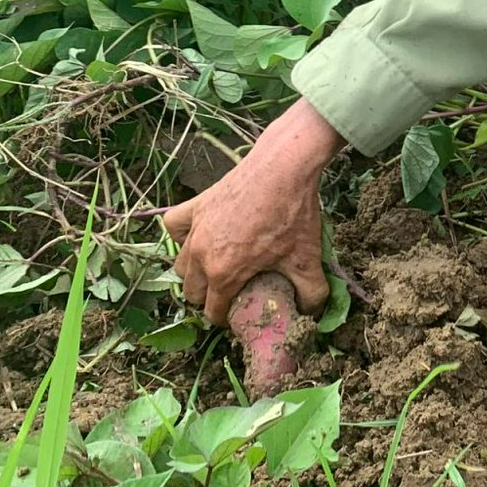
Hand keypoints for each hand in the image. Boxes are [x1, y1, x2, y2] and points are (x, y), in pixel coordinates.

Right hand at [163, 98, 344, 325]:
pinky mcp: (193, 206)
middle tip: (231, 290)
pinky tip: (199, 235)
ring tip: (217, 267)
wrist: (283, 168)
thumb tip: (310, 312)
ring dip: (195, 272)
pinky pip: (174, 227)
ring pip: (181, 265)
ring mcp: (194, 229)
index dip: (226, 318)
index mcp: (224, 274)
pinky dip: (182, 235)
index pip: (212, 312)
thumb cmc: (293, 214)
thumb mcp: (309, 260)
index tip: (240, 312)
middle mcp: (200, 254)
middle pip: (193, 292)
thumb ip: (312, 294)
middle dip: (209, 297)